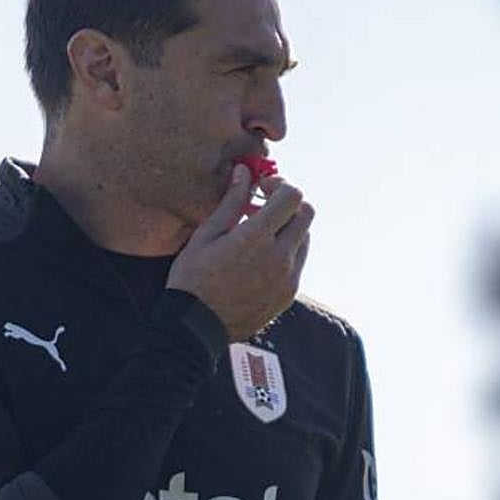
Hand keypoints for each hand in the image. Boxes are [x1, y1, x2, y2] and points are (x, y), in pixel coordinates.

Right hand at [167, 164, 313, 341]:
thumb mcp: (205, 235)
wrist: (196, 327)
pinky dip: (286, 252)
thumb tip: (244, 172)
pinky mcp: (288, 294)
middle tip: (263, 209)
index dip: (279, 185)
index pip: (292, 196)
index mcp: (256, 238)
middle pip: (307, 214)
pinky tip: (259, 259)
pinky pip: (298, 263)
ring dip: (288, 228)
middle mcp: (279, 257)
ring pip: (305, 238)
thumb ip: (230, 201)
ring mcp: (287, 278)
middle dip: (288, 205)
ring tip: (259, 236)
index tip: (261, 190)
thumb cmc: (192, 278)